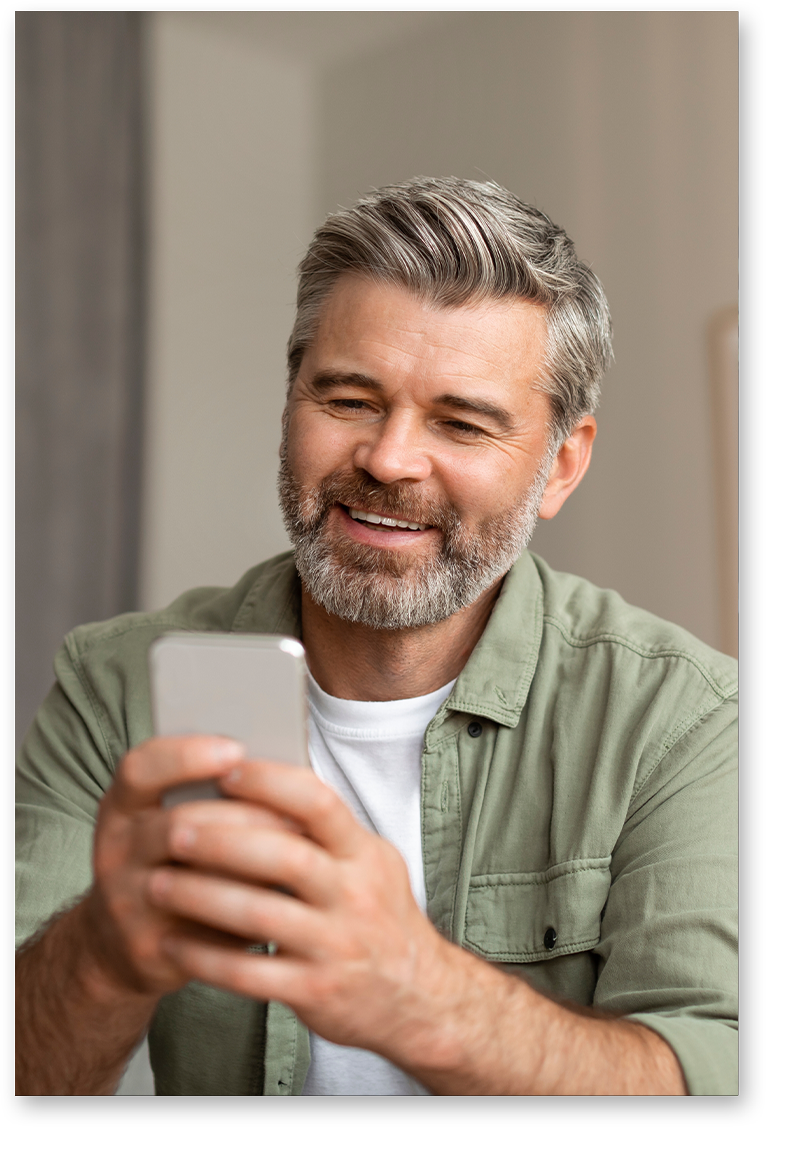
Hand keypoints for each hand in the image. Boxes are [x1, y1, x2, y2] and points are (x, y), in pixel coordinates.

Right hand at [83, 735, 292, 997]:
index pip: (139, 769)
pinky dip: (246, 910)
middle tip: (297, 816)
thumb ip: (211, 797)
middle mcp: (116, 851)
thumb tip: (282, 772)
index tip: (236, 749)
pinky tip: (279, 900)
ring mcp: (127, 902)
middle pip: (180, 824)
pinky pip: (204, 927)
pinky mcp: (149, 947)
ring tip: (299, 855)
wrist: (123, 944)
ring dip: (252, 865)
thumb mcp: (166, 821)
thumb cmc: (169, 864)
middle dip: (245, 816)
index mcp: (122, 808)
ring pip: (194, 877)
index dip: (186, 756)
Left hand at [147, 758, 453, 1060]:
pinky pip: (251, 974)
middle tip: (173, 830)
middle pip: (285, 856)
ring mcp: (336, 945)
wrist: (419, 998)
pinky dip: (206, 958)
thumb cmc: (379, 918)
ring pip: (262, 915)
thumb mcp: (370, 863)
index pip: (319, 804)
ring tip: (157, 883)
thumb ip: (326, 832)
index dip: (271, 783)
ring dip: (202, 897)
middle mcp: (354, 895)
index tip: (225, 771)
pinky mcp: (317, 992)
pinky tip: (172, 942)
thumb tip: (260, 783)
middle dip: (223, 840)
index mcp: (364, 854)